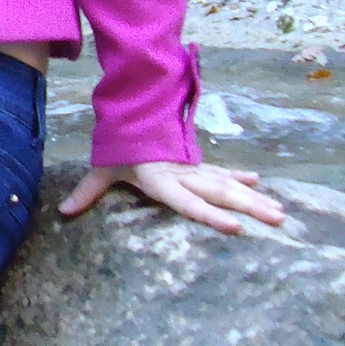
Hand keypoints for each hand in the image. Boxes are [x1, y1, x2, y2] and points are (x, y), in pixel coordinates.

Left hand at [59, 161, 285, 235]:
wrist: (129, 117)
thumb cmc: (117, 149)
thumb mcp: (102, 169)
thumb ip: (87, 192)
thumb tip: (63, 212)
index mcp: (161, 180)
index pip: (189, 202)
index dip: (211, 216)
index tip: (237, 227)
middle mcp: (182, 176)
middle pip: (220, 193)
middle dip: (249, 207)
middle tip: (278, 220)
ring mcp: (192, 170)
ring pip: (228, 185)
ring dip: (255, 198)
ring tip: (281, 213)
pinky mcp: (197, 166)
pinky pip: (223, 173)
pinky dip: (242, 179)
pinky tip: (260, 185)